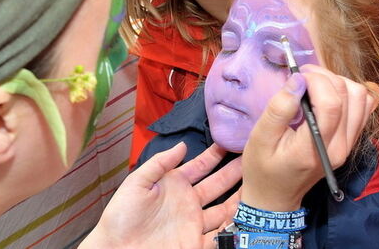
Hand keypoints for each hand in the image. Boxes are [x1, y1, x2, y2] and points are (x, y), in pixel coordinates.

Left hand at [80, 143, 240, 248]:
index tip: (232, 140)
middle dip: (235, 171)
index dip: (216, 154)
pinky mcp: (196, 243)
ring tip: (258, 183)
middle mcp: (187, 202)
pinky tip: (247, 214)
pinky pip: (220, 233)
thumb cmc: (120, 219)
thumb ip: (159, 164)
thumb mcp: (136, 184)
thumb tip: (182, 145)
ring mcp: (193, 223)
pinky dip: (233, 225)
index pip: (200, 166)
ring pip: (224, 207)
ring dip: (240, 196)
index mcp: (174, 185)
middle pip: (218, 184)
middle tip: (253, 158)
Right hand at [240, 65, 375, 210]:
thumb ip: (279, 109)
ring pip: (361, 98)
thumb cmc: (262, 167)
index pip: (331, 105)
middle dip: (325, 77)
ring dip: (338, 83)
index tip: (296, 75)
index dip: (317, 81)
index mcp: (315, 148)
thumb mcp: (260, 138)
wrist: (275, 196)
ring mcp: (349, 145)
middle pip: (349, 96)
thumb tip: (297, 80)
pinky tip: (326, 96)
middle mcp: (340, 147)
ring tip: (314, 85)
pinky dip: (347, 94)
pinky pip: (362, 108)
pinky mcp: (351, 141)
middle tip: (302, 77)